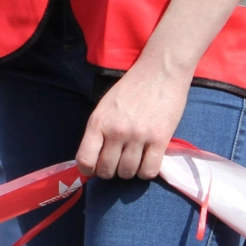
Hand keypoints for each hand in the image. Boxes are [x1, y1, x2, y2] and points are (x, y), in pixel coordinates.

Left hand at [77, 63, 189, 179]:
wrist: (160, 72)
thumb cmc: (131, 87)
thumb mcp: (105, 106)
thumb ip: (99, 130)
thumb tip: (94, 158)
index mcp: (98, 122)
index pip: (85, 159)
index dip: (88, 170)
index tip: (93, 170)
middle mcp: (116, 131)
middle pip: (107, 170)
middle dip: (110, 172)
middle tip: (116, 163)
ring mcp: (138, 137)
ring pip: (128, 173)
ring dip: (129, 172)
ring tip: (133, 160)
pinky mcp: (160, 140)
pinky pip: (149, 171)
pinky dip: (146, 171)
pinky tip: (147, 162)